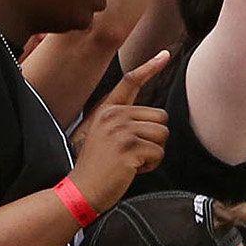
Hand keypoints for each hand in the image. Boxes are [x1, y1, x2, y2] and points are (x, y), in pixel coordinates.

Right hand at [69, 55, 171, 208]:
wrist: (80, 191)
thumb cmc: (97, 167)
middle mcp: (114, 116)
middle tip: (131, 153)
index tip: (165, 54)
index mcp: (107, 110)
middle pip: (160, 117)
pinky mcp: (129, 148)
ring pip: (162, 135)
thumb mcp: (104, 135)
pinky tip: (130, 170)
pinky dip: (150, 166)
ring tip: (130, 161)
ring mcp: (121, 131)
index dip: (150, 67)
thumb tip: (156, 119)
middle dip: (154, 139)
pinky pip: (158, 153)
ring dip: (153, 153)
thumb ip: (125, 122)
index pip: (130, 82)